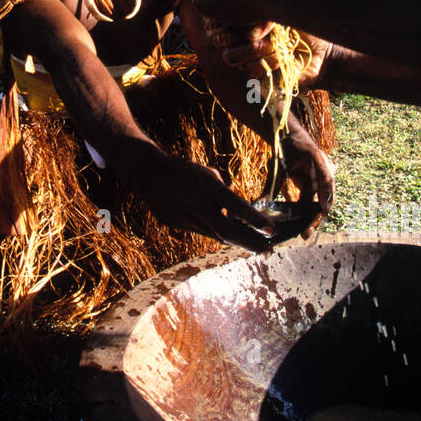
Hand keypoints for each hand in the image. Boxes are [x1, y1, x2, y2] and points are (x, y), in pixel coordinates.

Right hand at [113, 138, 276, 250]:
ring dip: (237, 241)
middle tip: (268, 250)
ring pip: (216, 235)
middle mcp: (199, 205)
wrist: (148, 175)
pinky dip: (218, 235)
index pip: (236, 207)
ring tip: (255, 247)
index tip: (272, 230)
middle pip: (228, 231)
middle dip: (250, 242)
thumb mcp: (207, 174)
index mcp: (208, 188)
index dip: (255, 220)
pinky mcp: (178, 226)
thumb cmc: (182, 170)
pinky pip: (203, 232)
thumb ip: (223, 193)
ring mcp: (186, 218)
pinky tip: (231, 237)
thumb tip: (235, 211)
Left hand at [279, 120, 335, 226]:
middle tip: (306, 232)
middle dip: (316, 216)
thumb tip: (257, 204)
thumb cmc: (283, 148)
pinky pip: (310, 202)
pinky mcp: (313, 187)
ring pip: (318, 203)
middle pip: (324, 197)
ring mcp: (320, 180)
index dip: (326, 194)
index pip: (325, 178)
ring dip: (311, 218)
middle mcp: (324, 171)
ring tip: (304, 234)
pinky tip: (300, 228)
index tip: (324, 209)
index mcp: (318, 159)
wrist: (288, 137)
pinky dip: (305, 214)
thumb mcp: (277, 166)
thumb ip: (271, 185)